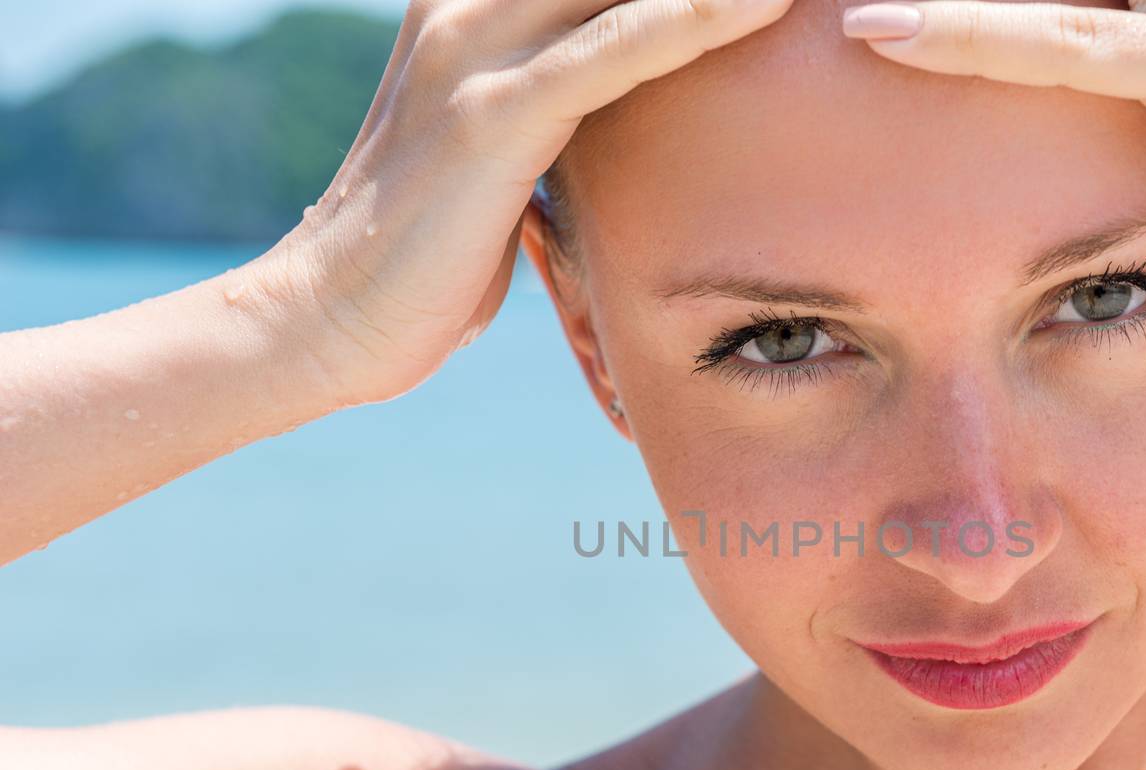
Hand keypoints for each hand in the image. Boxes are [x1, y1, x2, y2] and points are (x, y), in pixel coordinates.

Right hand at [251, 0, 794, 408]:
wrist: (330, 314)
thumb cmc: (432, 244)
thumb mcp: (508, 148)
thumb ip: (565, 99)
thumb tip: (633, 104)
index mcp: (475, 0)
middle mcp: (469, 2)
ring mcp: (475, 51)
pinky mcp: (493, 118)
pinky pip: (614, 52)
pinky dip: (694, 22)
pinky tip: (766, 8)